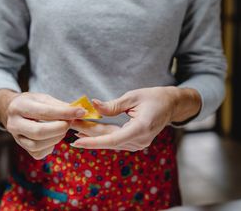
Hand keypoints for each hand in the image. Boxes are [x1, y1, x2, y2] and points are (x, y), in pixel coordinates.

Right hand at [0, 90, 85, 158]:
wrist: (14, 111)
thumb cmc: (32, 103)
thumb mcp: (43, 98)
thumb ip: (60, 105)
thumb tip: (79, 112)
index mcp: (19, 106)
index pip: (44, 112)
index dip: (64, 113)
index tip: (81, 112)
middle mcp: (13, 123)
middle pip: (39, 132)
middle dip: (60, 129)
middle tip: (70, 123)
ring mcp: (16, 137)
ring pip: (38, 145)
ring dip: (56, 138)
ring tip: (63, 129)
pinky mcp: (22, 147)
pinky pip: (38, 153)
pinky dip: (50, 146)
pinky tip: (53, 137)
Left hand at [70, 86, 200, 150]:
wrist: (171, 105)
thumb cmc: (154, 97)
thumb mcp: (133, 97)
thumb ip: (112, 105)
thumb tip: (93, 105)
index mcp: (141, 128)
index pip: (113, 139)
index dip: (94, 141)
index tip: (77, 142)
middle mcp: (140, 140)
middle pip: (109, 140)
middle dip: (88, 134)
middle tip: (70, 125)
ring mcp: (139, 144)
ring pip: (111, 141)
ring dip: (93, 134)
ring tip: (75, 126)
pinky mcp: (136, 143)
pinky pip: (116, 140)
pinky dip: (102, 135)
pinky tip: (89, 130)